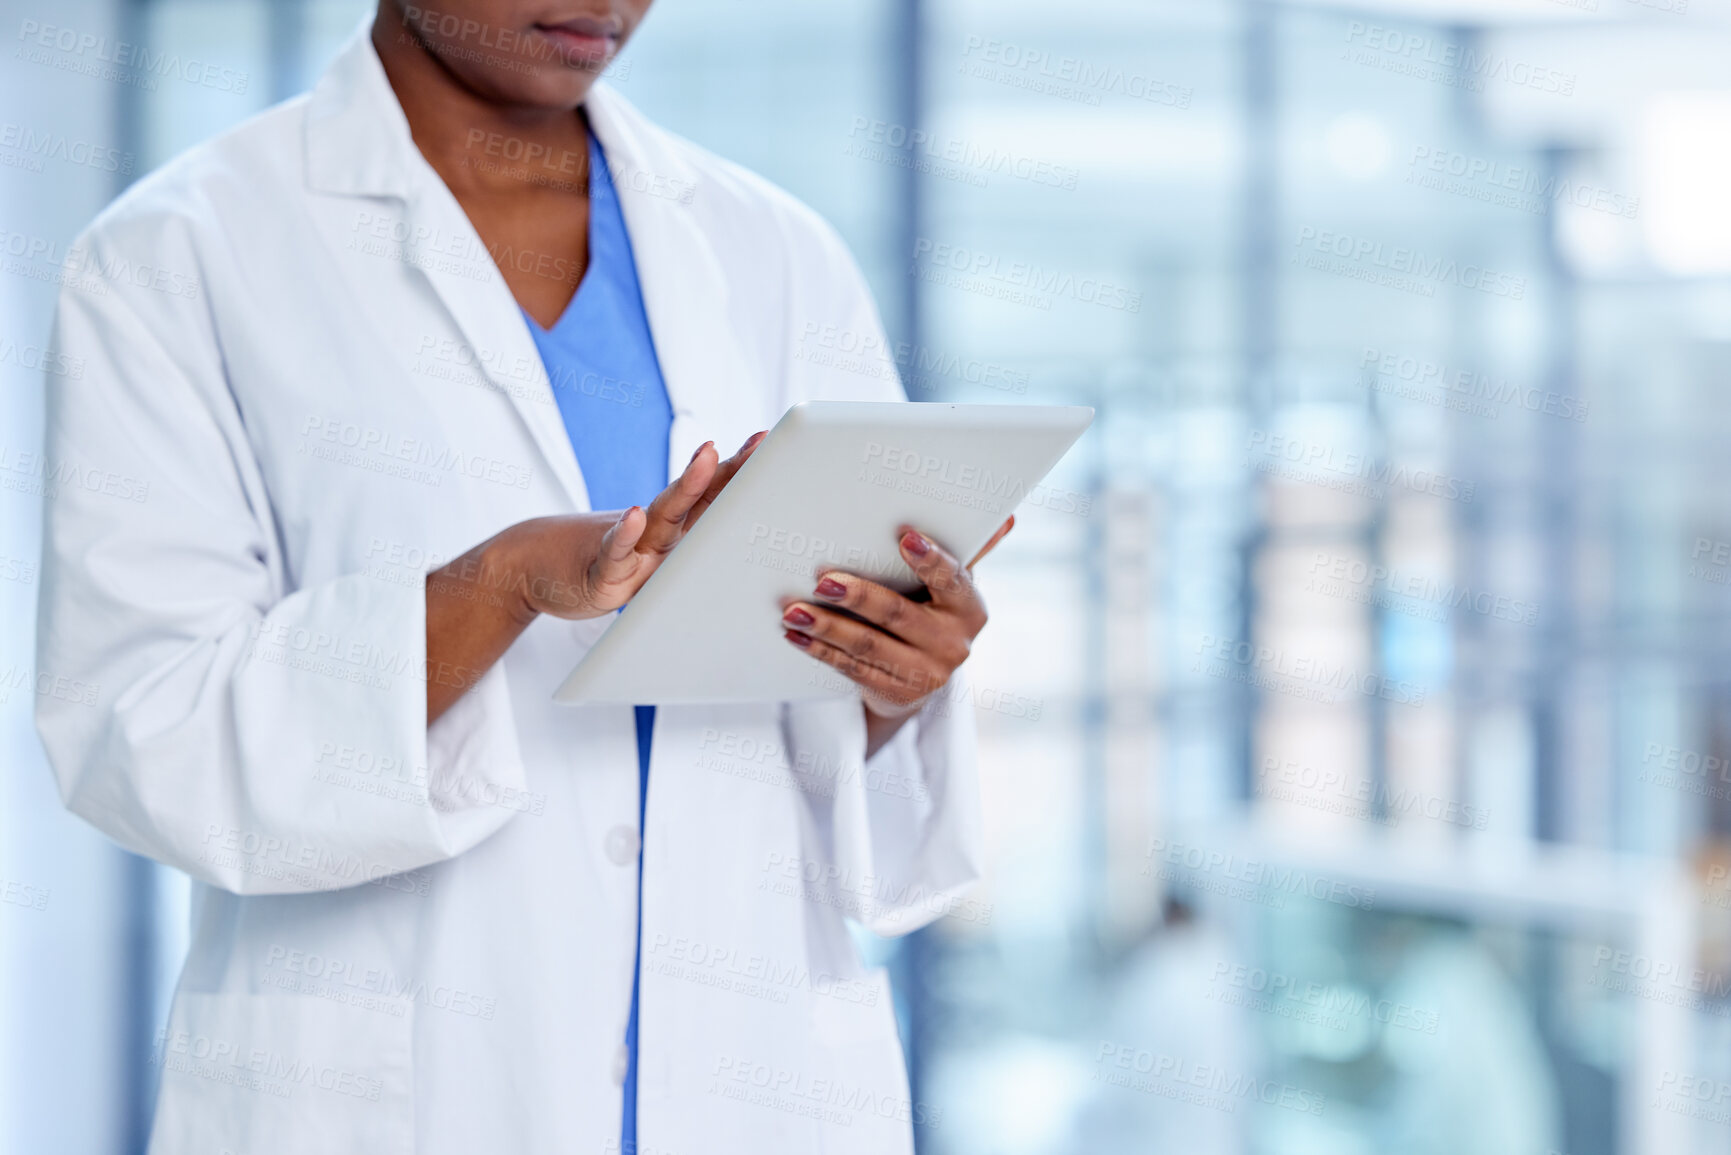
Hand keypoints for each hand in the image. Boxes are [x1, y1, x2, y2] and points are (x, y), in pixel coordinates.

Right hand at [424, 431, 763, 723]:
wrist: (528, 570)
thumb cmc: (595, 561)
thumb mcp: (648, 555)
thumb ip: (684, 545)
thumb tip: (732, 536)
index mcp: (668, 533)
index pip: (710, 500)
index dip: (738, 474)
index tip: (765, 441)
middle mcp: (652, 535)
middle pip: (695, 500)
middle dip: (729, 472)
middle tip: (758, 443)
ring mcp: (627, 553)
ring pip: (661, 520)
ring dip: (685, 487)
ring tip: (707, 456)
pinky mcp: (598, 577)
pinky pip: (612, 555)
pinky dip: (622, 537)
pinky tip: (633, 516)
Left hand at [779, 517, 1014, 738]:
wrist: (924, 673)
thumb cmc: (934, 610)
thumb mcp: (952, 585)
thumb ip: (970, 550)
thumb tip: (1007, 517)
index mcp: (970, 609)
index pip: (951, 580)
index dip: (930, 560)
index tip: (905, 537)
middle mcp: (954, 644)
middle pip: (899, 615)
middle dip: (858, 597)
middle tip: (822, 580)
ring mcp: (926, 674)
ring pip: (869, 647)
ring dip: (827, 628)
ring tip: (794, 611)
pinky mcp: (897, 693)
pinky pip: (852, 669)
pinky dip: (821, 651)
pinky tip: (796, 635)